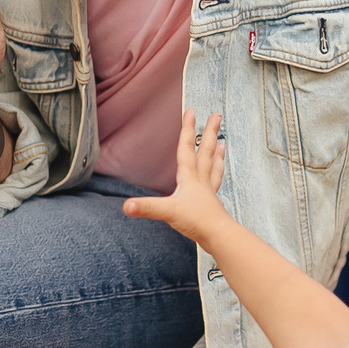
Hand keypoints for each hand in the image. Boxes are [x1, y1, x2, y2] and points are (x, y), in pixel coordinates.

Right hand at [122, 110, 231, 241]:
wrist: (218, 236)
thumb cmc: (196, 222)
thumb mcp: (167, 212)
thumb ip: (147, 207)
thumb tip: (126, 205)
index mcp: (189, 178)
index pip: (186, 148)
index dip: (187, 129)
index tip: (191, 111)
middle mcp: (200, 181)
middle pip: (205, 151)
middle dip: (209, 132)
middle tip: (216, 115)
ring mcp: (208, 192)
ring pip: (213, 166)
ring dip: (216, 153)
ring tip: (222, 142)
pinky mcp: (212, 204)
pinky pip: (215, 185)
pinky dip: (217, 177)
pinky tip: (216, 179)